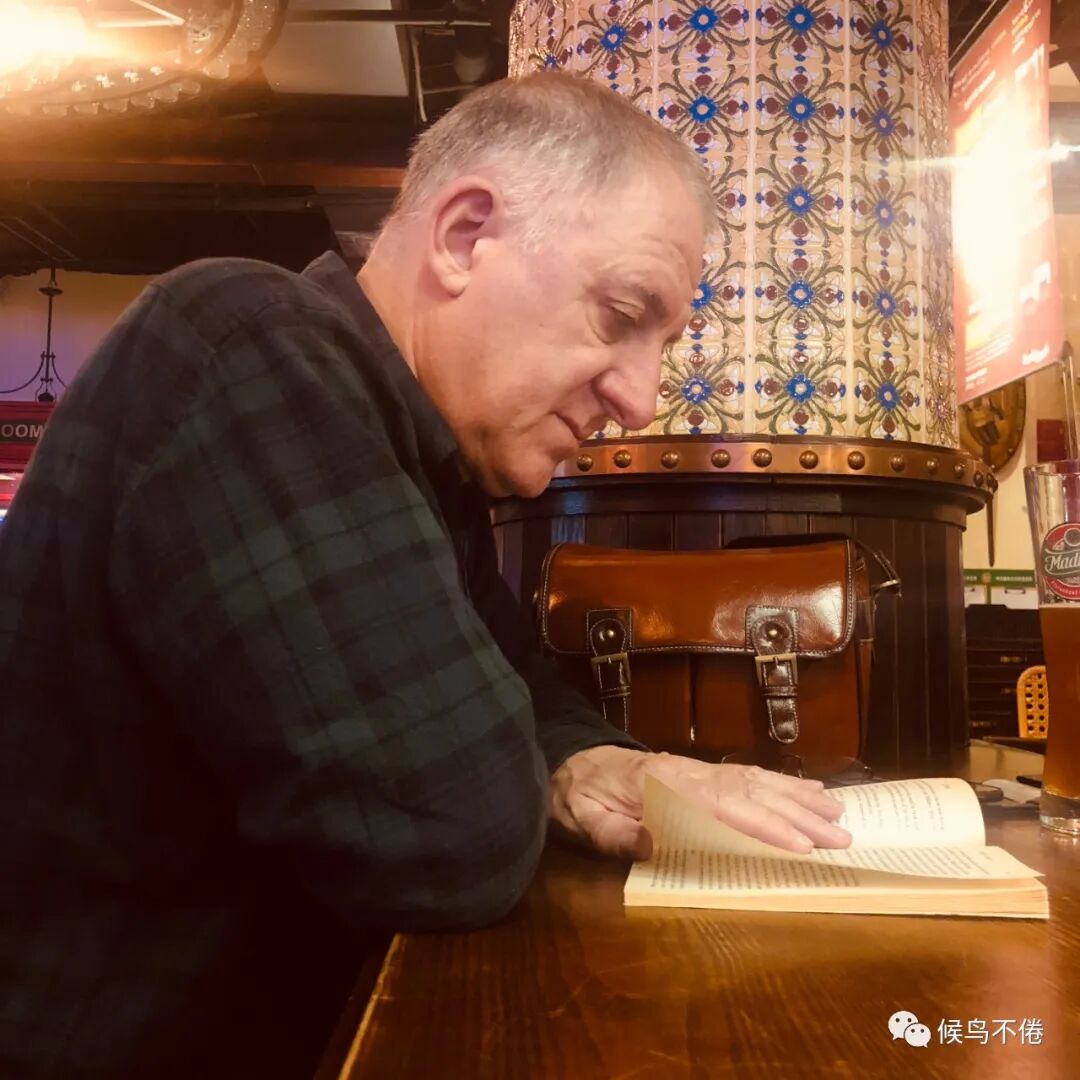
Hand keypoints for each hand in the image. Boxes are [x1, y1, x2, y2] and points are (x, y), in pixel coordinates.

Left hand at [549, 745, 851, 859]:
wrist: (570, 763)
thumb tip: (654, 847)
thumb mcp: (587, 820)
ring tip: (838, 812)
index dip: (764, 825)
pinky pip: (748, 775)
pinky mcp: (701, 771)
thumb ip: (617, 836)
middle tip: (841, 837)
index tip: (801, 844)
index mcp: (664, 784)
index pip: (723, 807)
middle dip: (798, 815)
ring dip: (799, 797)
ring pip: (756, 780)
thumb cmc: (580, 796)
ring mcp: (698, 768)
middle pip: (751, 793)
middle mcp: (689, 771)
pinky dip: (781, 782)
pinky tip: (809, 790)